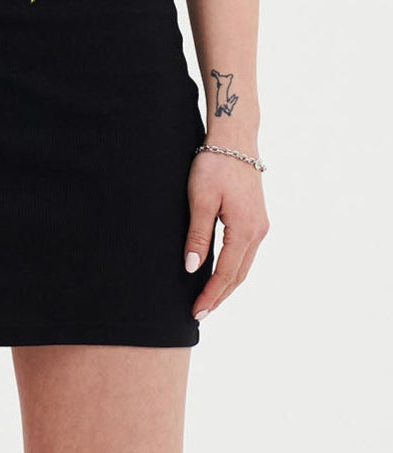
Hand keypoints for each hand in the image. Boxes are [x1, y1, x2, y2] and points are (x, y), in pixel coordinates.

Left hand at [183, 150, 269, 319]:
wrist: (235, 138)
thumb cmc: (215, 164)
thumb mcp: (200, 199)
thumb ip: (198, 235)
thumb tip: (193, 268)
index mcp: (245, 230)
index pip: (226, 274)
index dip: (211, 295)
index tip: (196, 312)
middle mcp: (258, 232)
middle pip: (239, 275)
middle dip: (220, 296)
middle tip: (200, 313)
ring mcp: (260, 225)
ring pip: (244, 266)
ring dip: (228, 284)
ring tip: (209, 300)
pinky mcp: (257, 218)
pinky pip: (246, 253)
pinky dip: (234, 268)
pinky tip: (222, 272)